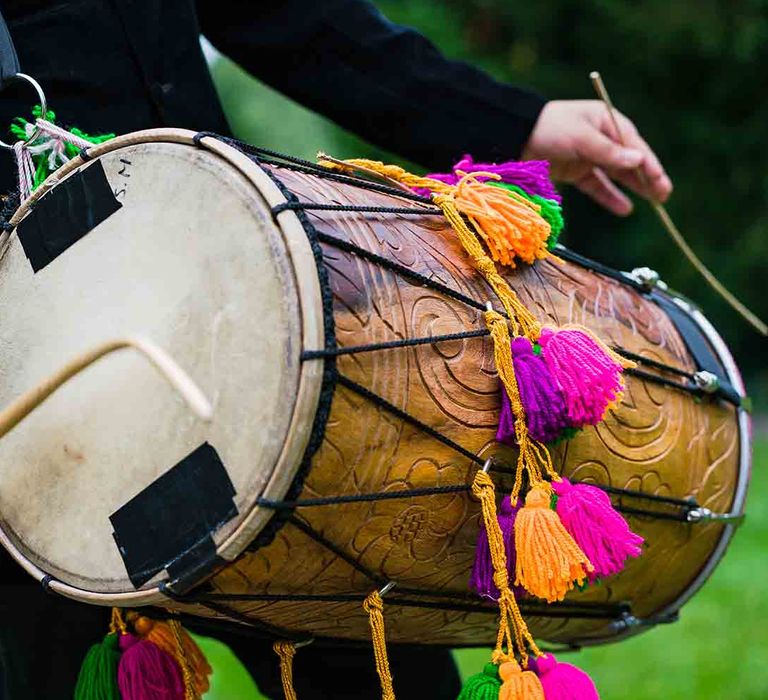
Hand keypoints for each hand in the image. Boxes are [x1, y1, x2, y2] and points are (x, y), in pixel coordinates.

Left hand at [522, 100, 671, 215]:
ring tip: (653, 202)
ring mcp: (588, 156)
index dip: (648, 164)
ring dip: (633, 187)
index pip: (633, 145)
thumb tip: (639, 160)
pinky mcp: (575, 171)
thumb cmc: (550, 128)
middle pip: (629, 160)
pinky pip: (597, 185)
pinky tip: (624, 208)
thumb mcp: (581, 138)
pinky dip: (609, 196)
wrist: (515, 136)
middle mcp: (601, 138)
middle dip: (647, 177)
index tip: (660, 181)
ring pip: (616, 174)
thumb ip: (608, 152)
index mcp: (607, 121)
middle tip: (664, 195)